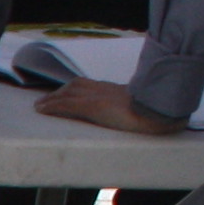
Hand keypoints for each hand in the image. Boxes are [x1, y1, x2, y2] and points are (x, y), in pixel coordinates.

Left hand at [37, 79, 186, 136]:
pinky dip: (53, 105)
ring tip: (40, 106)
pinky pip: (68, 103)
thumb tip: (147, 119)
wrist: (162, 110)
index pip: (93, 86)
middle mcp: (107, 89)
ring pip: (69, 92)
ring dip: (53, 98)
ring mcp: (100, 96)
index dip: (77, 89)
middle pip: (78, 85)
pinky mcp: (94, 106)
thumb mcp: (147, 110)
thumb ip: (140, 110)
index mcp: (119, 91)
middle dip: (62, 92)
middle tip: (47, 100)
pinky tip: (42, 109)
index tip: (66, 94)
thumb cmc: (160, 113)